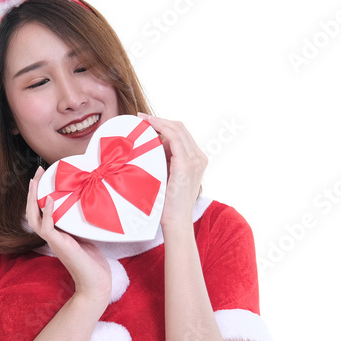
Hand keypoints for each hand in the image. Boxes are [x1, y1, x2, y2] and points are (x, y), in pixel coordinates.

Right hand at [27, 166, 111, 302]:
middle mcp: (51, 236)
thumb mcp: (85, 234)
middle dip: (33, 190)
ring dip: (33, 198)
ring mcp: (54, 241)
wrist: (96, 282)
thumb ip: (80, 221)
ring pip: (34, 218)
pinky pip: (47, 228)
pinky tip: (49, 199)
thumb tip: (86, 201)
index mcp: (55, 233)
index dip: (38, 194)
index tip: (43, 176)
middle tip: (38, 171)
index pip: (40, 211)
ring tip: (37, 181)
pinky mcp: (60, 246)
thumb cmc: (93, 261)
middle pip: (32, 211)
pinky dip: (47, 213)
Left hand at [137, 112, 206, 228]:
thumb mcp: (167, 176)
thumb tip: (152, 145)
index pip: (182, 134)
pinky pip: (174, 137)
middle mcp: (199, 158)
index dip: (164, 124)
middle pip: (180, 128)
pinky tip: (148, 126)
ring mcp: (195, 160)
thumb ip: (164, 160)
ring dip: (158, 121)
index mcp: (197, 160)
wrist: (175, 222)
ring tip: (142, 120)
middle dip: (160, 120)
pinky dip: (161, 128)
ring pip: (177, 129)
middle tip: (141, 118)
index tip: (146, 121)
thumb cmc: (167, 204)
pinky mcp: (186, 164)